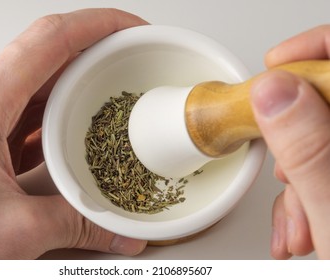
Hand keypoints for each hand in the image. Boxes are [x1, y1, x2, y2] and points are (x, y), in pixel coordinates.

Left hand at [0, 8, 147, 258]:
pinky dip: (61, 111)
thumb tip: (118, 231)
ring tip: (113, 90)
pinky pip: (29, 111)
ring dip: (79, 82)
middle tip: (130, 59)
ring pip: (39, 82)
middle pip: (47, 55)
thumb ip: (75, 224)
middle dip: (95, 51)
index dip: (98, 25)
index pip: (49, 40)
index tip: (130, 28)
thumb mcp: (13, 231)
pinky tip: (81, 126)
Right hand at [250, 25, 329, 258]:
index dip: (315, 49)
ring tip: (299, 223)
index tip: (275, 64)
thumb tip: (274, 92)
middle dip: (292, 138)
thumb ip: (308, 150)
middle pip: (327, 103)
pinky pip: (320, 166)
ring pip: (319, 141)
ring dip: (295, 181)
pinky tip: (302, 226)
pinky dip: (301, 197)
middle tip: (285, 168)